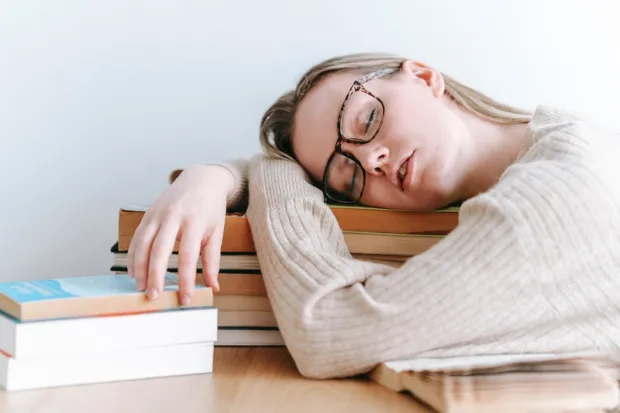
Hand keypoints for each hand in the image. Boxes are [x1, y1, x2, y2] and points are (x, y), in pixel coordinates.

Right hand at [127, 164, 233, 304]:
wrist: (201, 179)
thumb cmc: (211, 208)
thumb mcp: (217, 232)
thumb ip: (213, 260)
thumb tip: (213, 286)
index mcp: (194, 222)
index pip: (187, 257)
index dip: (185, 280)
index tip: (185, 299)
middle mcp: (173, 217)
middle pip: (159, 250)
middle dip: (155, 276)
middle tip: (153, 297)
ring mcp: (158, 214)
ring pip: (143, 244)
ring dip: (139, 268)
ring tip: (140, 288)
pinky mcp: (148, 213)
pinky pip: (137, 237)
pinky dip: (133, 255)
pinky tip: (133, 272)